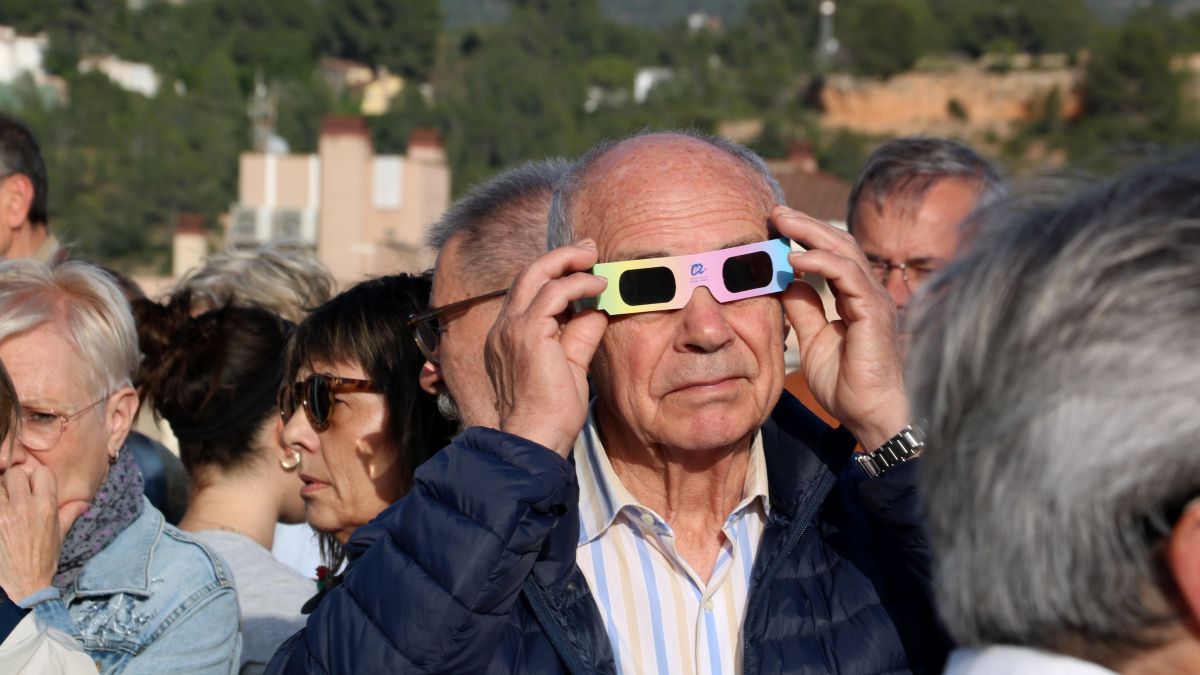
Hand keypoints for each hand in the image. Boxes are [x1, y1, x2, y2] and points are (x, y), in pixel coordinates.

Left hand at [0, 465, 86, 600]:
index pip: (41, 472)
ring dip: (3, 493)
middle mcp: (24, 507)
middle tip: (16, 495)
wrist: (24, 583)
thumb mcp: (60, 534)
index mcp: (46, 506)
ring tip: (6, 505)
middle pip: (16, 474)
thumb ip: (70, 513)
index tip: (35, 487)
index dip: (38, 478)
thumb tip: (83, 503)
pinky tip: (1, 516)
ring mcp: (3, 515)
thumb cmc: (44, 559)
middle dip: (16, 482)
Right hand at [486, 240, 608, 456]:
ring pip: (536, 275)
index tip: (581, 267)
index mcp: (508, 336)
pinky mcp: (527, 334)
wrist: (536, 439)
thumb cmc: (551, 413)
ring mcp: (511, 329)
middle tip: (588, 248)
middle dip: (559, 256)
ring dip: (568, 261)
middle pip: (528, 274)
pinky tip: (598, 286)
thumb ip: (581, 334)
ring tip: (594, 257)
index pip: (528, 292)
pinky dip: (578, 284)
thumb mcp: (571, 364)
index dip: (555, 274)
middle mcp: (504, 328)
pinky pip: (553, 294)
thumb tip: (598, 308)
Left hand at [772, 205, 909, 449]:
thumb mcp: (814, 341)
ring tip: (780, 222)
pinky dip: (819, 262)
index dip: (806, 238)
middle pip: (838, 245)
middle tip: (775, 211)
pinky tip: (793, 258)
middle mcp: (869, 293)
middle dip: (806, 225)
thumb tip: (785, 282)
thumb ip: (804, 310)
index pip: (832, 256)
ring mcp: (875, 300)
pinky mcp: (874, 312)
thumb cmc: (848, 384)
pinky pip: (847, 275)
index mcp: (856, 298)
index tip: (775, 227)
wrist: (871, 416)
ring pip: (843, 251)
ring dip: (809, 233)